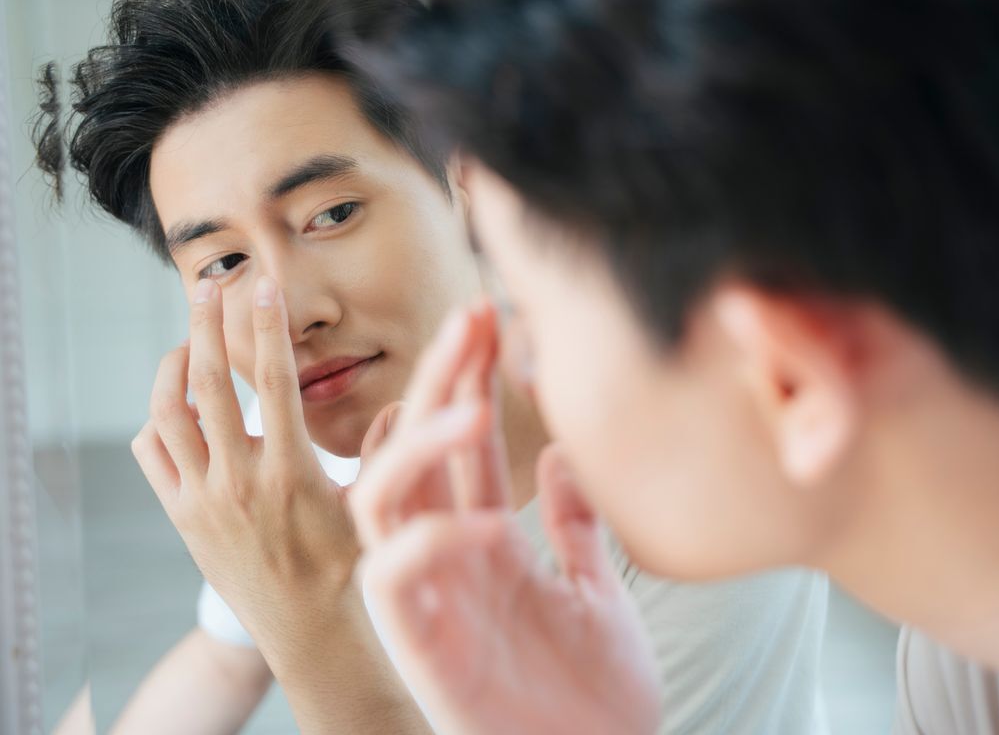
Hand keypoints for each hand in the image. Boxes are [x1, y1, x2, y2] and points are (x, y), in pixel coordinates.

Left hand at [131, 276, 358, 643]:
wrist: (307, 631)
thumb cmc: (351, 565)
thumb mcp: (375, 505)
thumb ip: (385, 447)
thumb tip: (411, 398)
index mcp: (290, 473)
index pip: (272, 382)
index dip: (266, 327)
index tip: (264, 286)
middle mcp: (237, 482)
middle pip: (204, 385)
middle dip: (204, 325)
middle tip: (210, 285)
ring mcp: (201, 500)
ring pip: (165, 414)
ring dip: (171, 365)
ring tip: (186, 337)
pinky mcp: (182, 516)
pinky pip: (150, 453)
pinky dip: (157, 418)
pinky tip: (178, 403)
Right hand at [350, 303, 662, 734]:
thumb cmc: (600, 698)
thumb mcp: (598, 592)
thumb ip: (572, 526)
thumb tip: (559, 452)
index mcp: (487, 548)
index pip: (464, 448)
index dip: (471, 380)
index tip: (494, 316)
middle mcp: (450, 566)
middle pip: (419, 452)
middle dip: (440, 382)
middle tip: (472, 316)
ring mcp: (431, 605)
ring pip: (384, 501)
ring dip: (420, 446)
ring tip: (470, 405)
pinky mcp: (422, 652)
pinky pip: (392, 579)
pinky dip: (429, 538)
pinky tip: (482, 519)